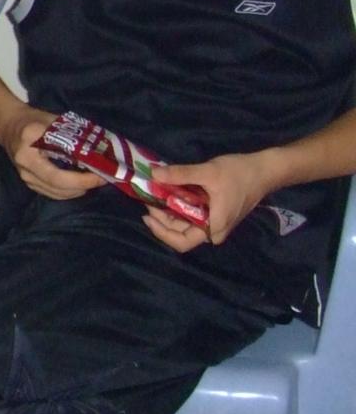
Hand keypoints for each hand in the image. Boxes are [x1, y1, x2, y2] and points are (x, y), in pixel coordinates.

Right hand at [0, 106, 104, 200]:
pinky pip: (52, 193)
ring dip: (78, 190)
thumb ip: (71, 136)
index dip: (81, 180)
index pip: (57, 176)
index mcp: (28, 154)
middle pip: (58, 188)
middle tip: (103, 178)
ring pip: (56, 194)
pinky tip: (80, 184)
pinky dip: (69, 191)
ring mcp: (25, 178)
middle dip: (84, 186)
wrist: (8, 125)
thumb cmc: (32, 120)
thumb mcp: (51, 122)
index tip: (100, 176)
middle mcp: (25, 170)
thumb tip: (99, 149)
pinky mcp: (29, 182)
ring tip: (94, 180)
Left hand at [143, 151, 273, 251]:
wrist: (265, 170)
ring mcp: (216, 223)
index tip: (147, 214)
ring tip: (155, 195)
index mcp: (213, 228)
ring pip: (186, 224)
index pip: (181, 242)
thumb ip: (180, 174)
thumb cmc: (240, 174)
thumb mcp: (208, 172)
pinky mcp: (216, 214)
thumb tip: (153, 174)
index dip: (161, 232)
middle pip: (181, 233)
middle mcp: (214, 231)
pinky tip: (170, 193)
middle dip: (162, 219)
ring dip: (169, 212)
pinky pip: (193, 216)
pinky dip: (180, 207)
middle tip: (148, 199)